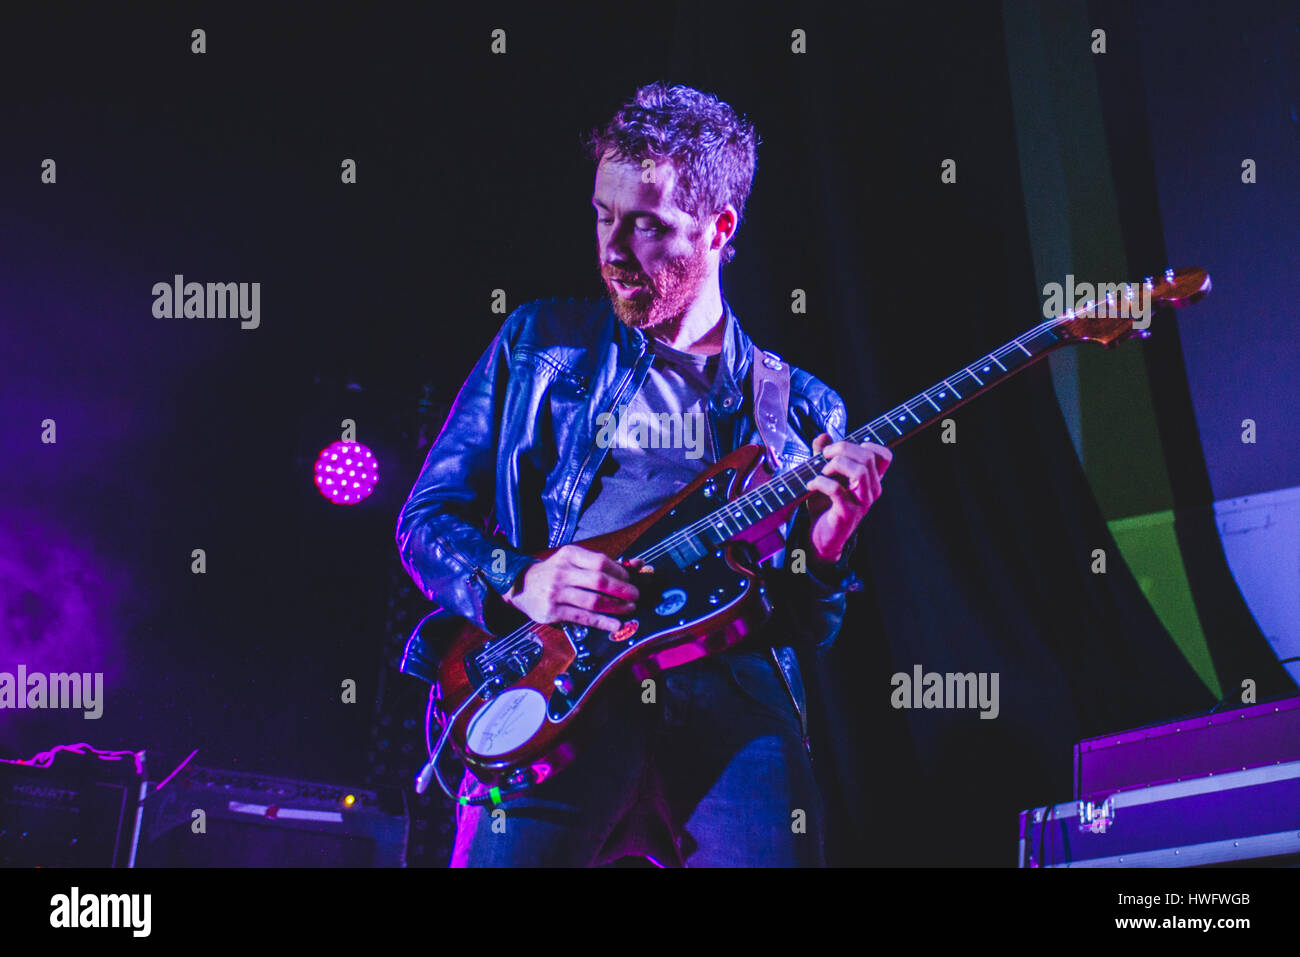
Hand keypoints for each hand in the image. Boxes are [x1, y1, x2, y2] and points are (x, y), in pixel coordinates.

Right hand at [502, 544, 654, 632]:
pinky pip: (582, 617)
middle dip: (622, 590)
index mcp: (569, 555)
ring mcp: (556, 592)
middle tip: (635, 595)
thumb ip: (601, 563)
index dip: (619, 572)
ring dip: (616, 607)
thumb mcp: (572, 561)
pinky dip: (602, 622)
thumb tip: (636, 564)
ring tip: (629, 609)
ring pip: (593, 601)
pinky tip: (614, 624)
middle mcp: (561, 572)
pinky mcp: (552, 611)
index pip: (600, 561)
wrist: (521, 585)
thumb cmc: (554, 572)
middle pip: (599, 581)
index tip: (630, 579)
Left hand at [804, 433, 891, 563]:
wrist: (821, 537)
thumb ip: (824, 455)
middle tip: (824, 455)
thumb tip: (823, 436)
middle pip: (867, 457)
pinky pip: (837, 490)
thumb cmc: (826, 505)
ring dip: (836, 464)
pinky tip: (811, 484)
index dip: (867, 445)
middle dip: (842, 448)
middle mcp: (871, 490)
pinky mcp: (847, 514)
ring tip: (822, 471)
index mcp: (871, 480)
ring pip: (860, 471)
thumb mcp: (824, 476)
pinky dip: (821, 482)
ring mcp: (862, 503)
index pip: (885, 456)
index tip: (843, 449)